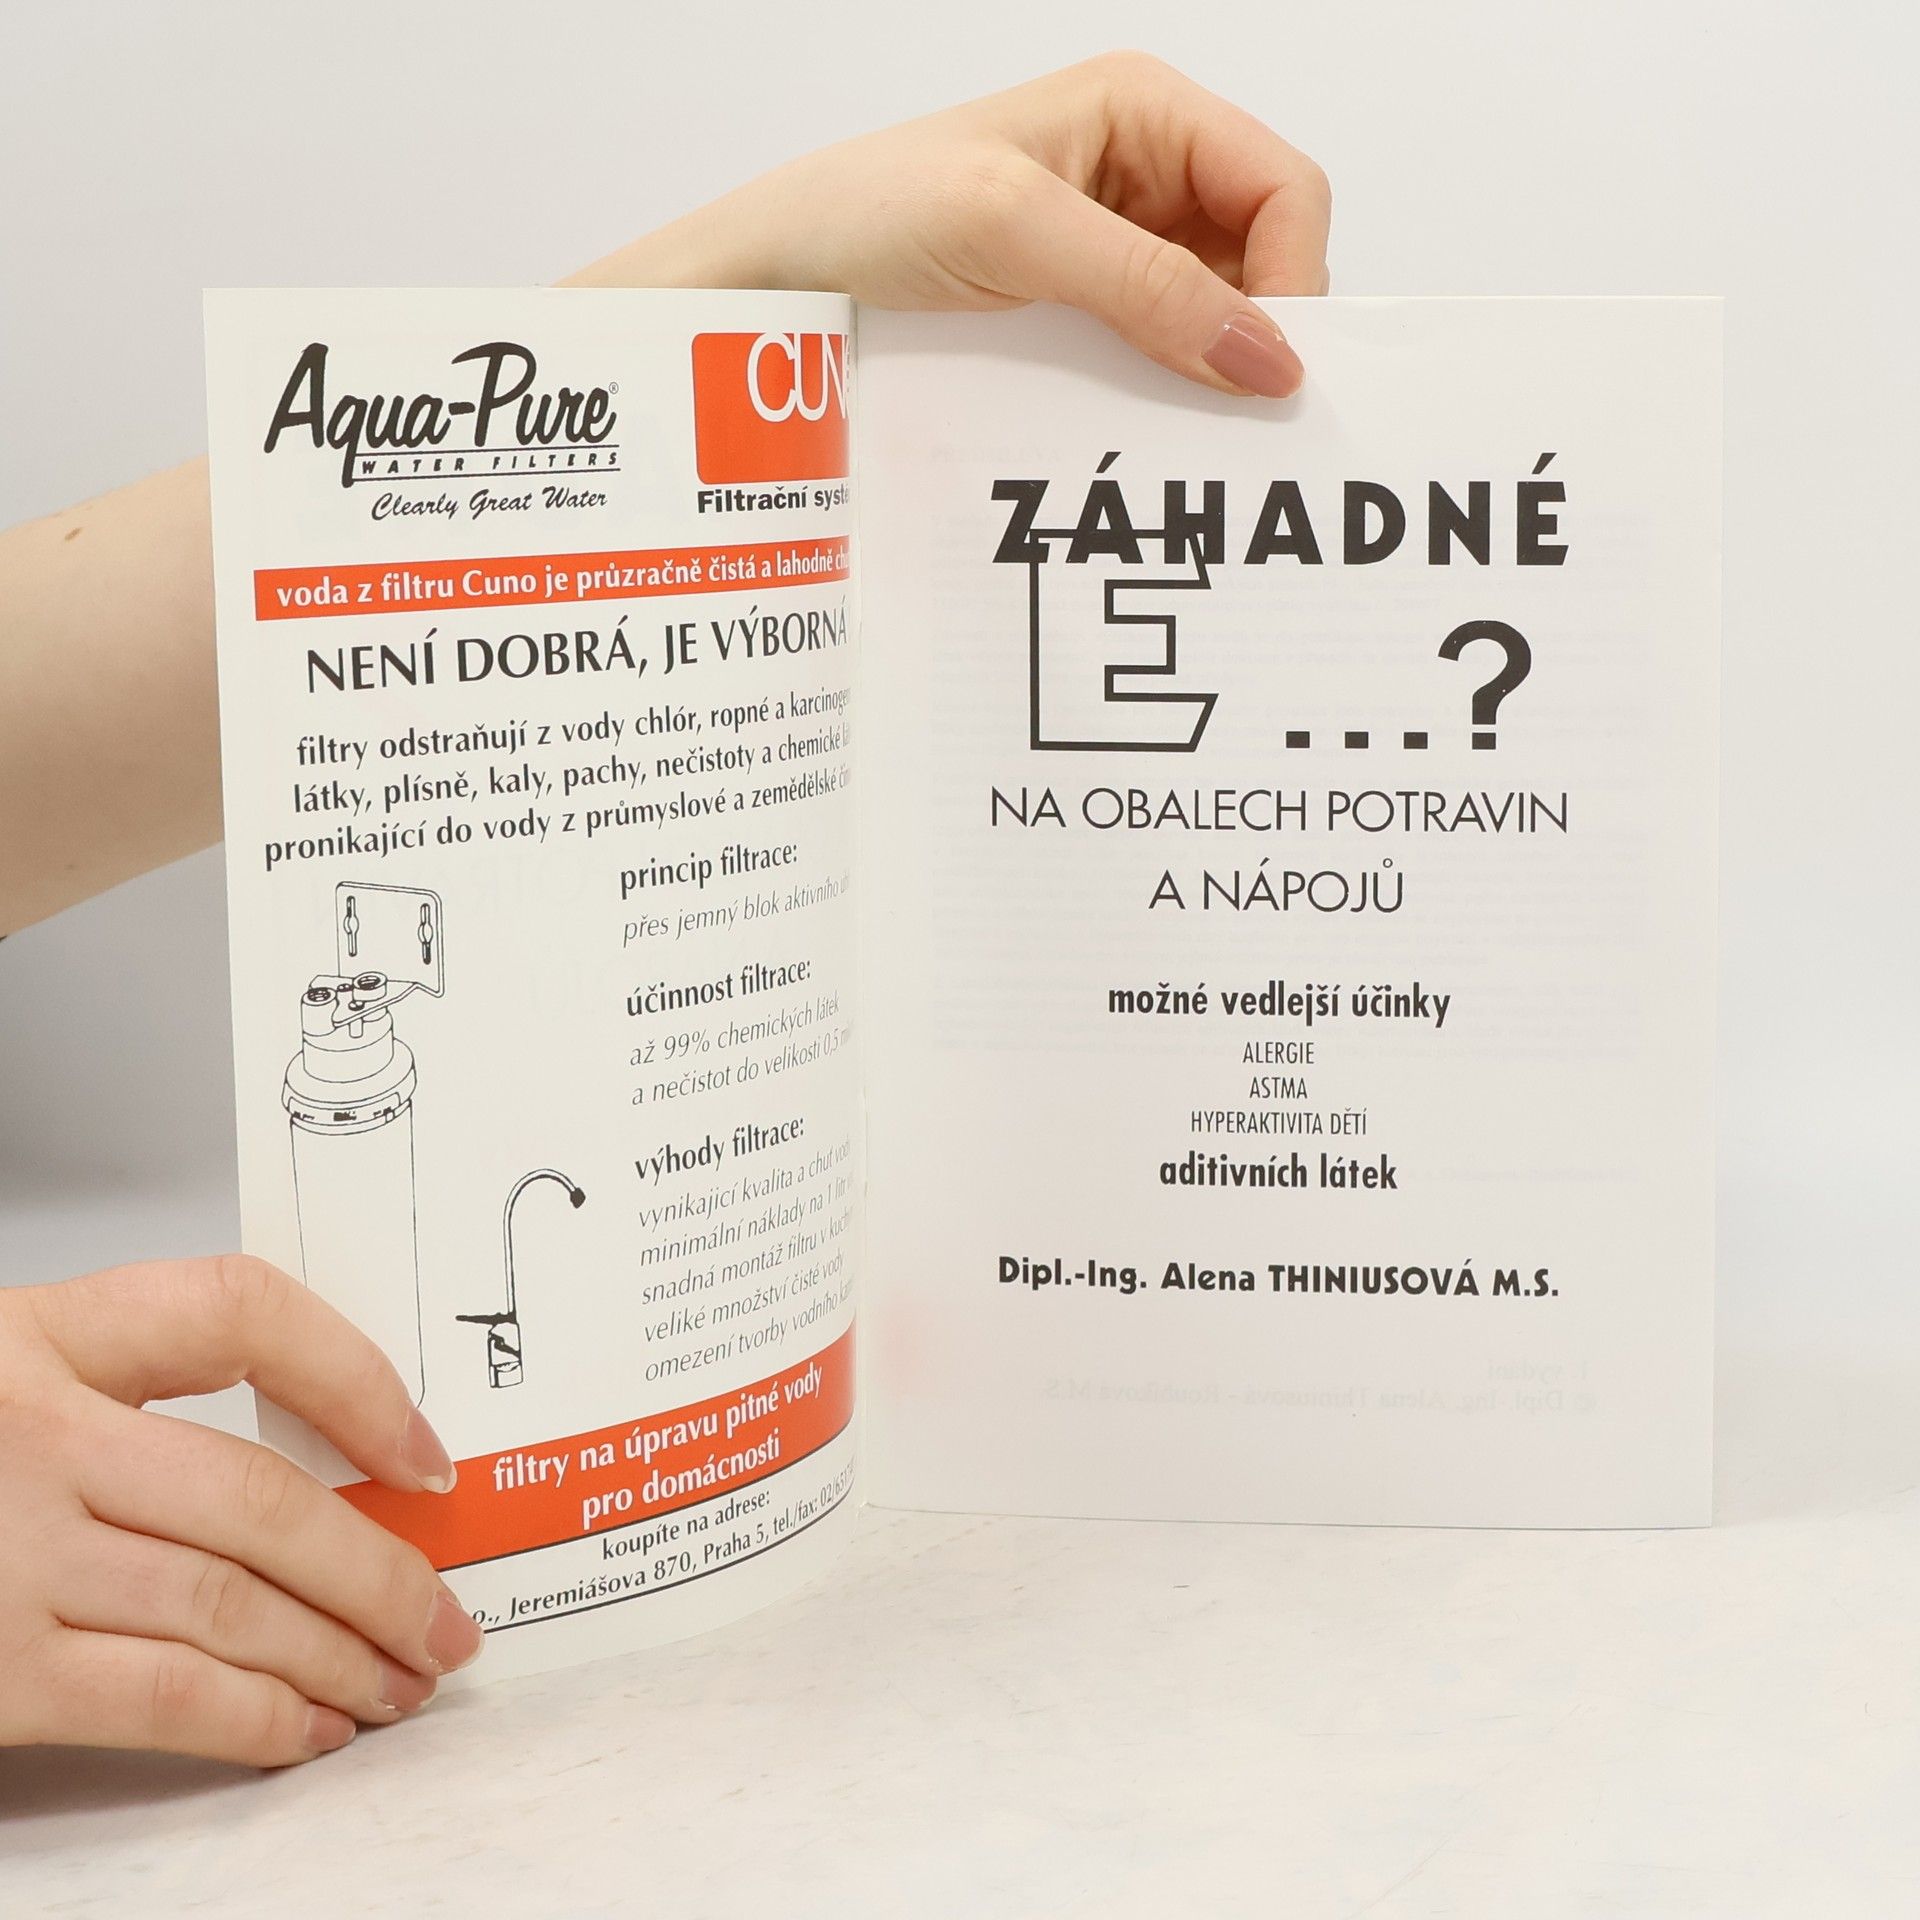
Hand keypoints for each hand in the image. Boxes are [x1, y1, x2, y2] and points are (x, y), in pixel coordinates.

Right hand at [0, 1256, 483, 1766]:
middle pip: (262, 1497)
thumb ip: (130, 1403)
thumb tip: (325, 1472)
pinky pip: (163, 1696)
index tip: (425, 1454)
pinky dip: (258, 1718)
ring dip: (343, 1653)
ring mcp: (7, 1554)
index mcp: (39, 1335)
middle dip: (381, 1570)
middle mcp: (30, 1435)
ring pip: (233, 1605)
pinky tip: (311, 1728)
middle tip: (446, 1616)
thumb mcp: (7, 1387)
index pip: (241, 1310)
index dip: (356, 1377)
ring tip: (402, 1681)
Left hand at [574, 51, 1330, 397]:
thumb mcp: (1019, 231)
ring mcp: (1113, 250)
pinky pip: (1154, 358)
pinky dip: (1161, 396)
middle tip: (1238, 420)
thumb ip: (1150, 288)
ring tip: (1185, 436)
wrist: (773, 281)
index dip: (1295, 277)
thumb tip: (1267, 358)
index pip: (1283, 188)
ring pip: (1213, 319)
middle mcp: (1144, 175)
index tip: (1271, 369)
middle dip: (1258, 333)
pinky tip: (1140, 431)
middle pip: (1262, 257)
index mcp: (1145, 111)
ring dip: (1207, 375)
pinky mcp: (1080, 317)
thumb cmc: (869, 212)